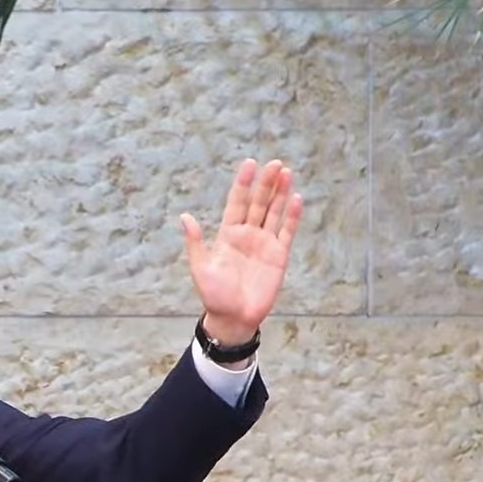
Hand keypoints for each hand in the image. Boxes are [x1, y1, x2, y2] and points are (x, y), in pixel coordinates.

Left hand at [180, 158, 301, 344]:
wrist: (233, 318)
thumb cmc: (214, 295)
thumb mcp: (200, 267)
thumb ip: (195, 242)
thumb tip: (184, 217)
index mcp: (228, 235)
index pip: (237, 202)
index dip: (243, 184)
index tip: (249, 164)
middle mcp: (248, 235)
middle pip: (259, 203)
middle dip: (266, 183)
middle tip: (275, 163)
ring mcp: (265, 243)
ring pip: (274, 212)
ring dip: (281, 193)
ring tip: (287, 172)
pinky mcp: (279, 255)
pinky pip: (287, 232)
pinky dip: (292, 216)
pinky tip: (297, 198)